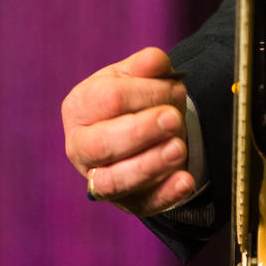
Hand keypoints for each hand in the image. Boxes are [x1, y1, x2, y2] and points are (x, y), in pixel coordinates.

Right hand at [62, 46, 192, 215]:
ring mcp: (100, 178)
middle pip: (101, 145)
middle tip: (173, 119)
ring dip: (150, 165)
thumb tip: (156, 61)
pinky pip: (143, 204)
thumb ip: (146, 64)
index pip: (107, 100)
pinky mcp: (127, 201)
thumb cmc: (134, 97)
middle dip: (140, 131)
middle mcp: (81, 147)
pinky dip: (166, 194)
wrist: (141, 126)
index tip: (175, 89)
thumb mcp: (136, 74)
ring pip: (114, 181)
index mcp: (79, 107)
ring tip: (179, 148)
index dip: (144, 94)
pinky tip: (185, 180)